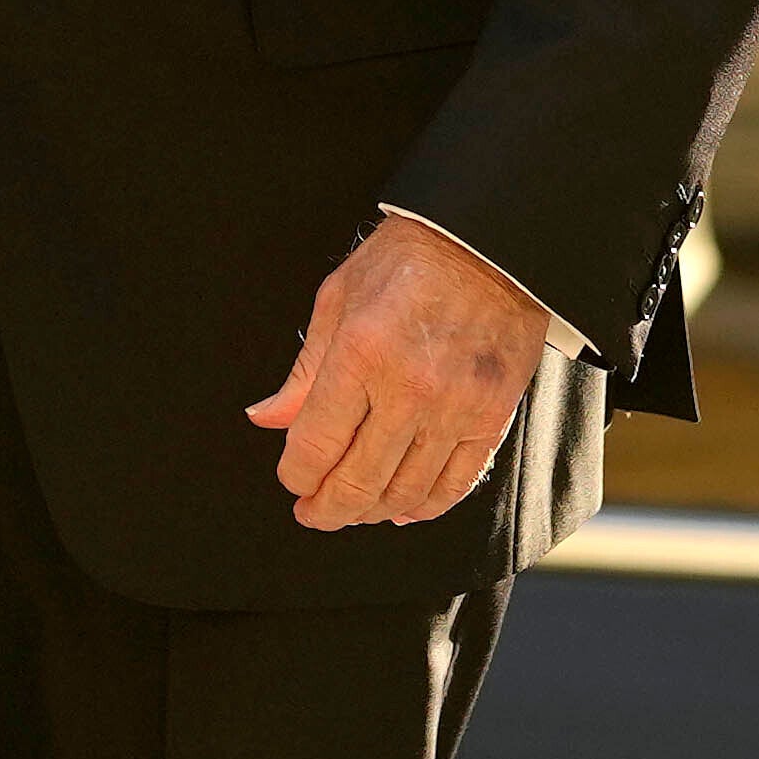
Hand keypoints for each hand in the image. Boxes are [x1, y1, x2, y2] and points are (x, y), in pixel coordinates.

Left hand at [247, 214, 555, 529]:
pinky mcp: (492, 418)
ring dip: (371, 512)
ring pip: (406, 491)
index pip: (316, 443)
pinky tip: (402, 510)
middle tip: (312, 514)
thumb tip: (266, 419)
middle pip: (358, 479)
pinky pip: (456, 483)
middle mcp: (409, 390)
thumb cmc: (405, 262)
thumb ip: (304, 370)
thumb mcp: (337, 300)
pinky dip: (426, 506)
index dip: (296, 474)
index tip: (290, 482)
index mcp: (360, 355)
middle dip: (327, 507)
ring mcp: (455, 409)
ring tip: (351, 511)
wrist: (489, 244)